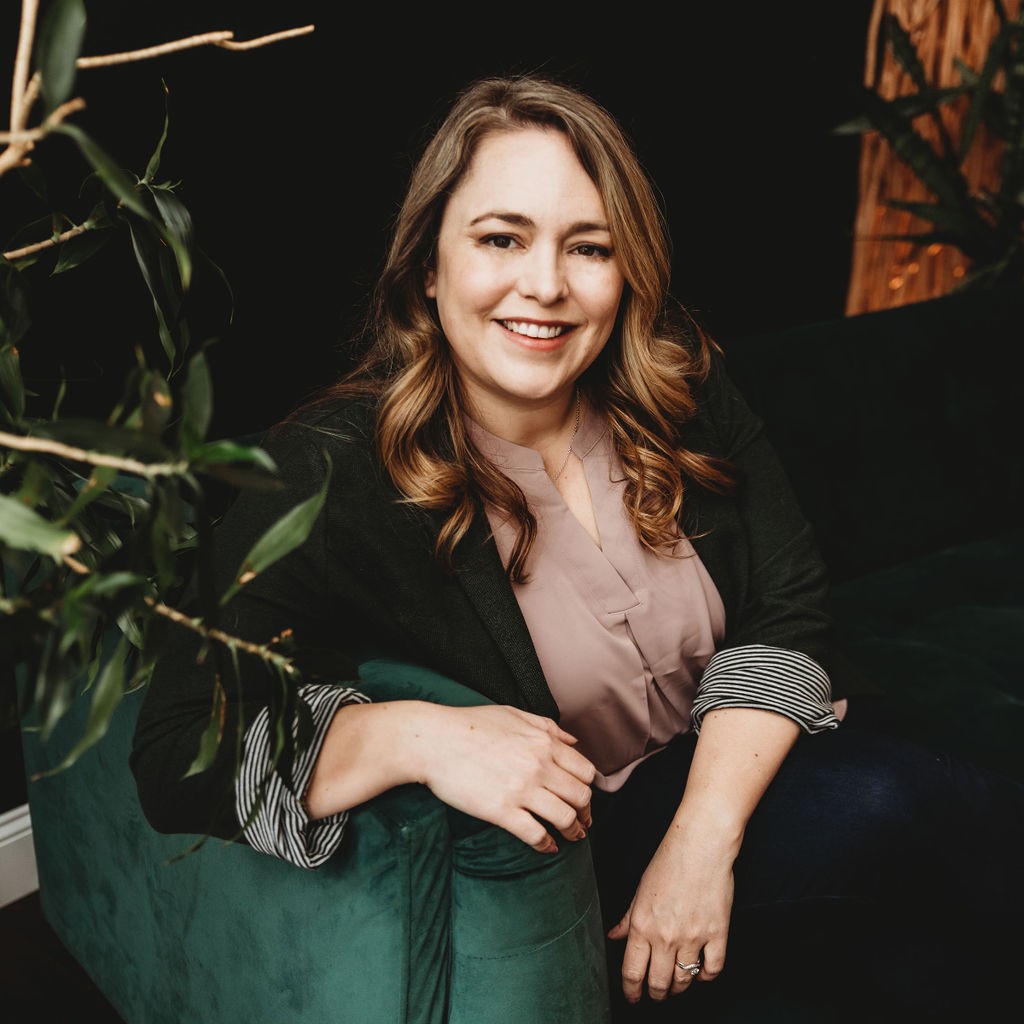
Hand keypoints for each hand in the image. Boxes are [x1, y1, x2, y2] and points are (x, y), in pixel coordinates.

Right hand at [417, 703, 595, 851]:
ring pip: (565, 818)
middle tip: (583, 821)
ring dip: (573, 831)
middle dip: (586, 812)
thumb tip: (573, 742)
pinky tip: (546, 847)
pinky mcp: (501, 811)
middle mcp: (539, 765)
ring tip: (571, 837)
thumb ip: (547, 726)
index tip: (585, 798)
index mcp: (543, 741)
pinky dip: (546, 844)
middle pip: (581, 797)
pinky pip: (535, 834)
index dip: (589, 788)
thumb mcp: (513, 714)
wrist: (432, 740)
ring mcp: (521, 789)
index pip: (585, 770)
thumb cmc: (468, 724)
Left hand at [607, 826, 734, 1002]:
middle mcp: (665, 936)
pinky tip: (701, 972)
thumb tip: (614, 936)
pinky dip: (706, 977)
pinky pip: (712, 970)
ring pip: (684, 980)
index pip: (632, 971)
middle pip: (658, 983)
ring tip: (677, 984)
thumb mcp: (640, 890)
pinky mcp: (717, 934)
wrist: (700, 846)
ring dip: (679, 987)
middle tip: (656, 993)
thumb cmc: (669, 862)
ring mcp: (693, 937)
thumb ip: (627, 918)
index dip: (631, 990)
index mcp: (642, 925)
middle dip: (656, 993)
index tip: (633, 997)